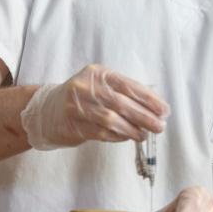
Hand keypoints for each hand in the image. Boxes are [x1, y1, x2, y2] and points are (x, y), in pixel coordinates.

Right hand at [21, 65, 168, 150]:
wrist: (48, 110)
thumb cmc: (83, 97)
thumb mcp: (101, 85)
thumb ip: (124, 91)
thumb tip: (155, 105)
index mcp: (98, 73)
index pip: (129, 85)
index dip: (149, 99)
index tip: (164, 109)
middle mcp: (87, 87)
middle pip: (122, 103)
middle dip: (145, 116)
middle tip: (160, 126)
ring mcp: (78, 106)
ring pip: (112, 119)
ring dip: (132, 129)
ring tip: (144, 135)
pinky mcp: (73, 124)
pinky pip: (102, 132)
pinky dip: (118, 136)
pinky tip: (128, 137)